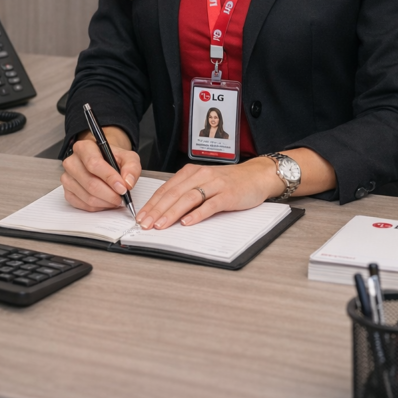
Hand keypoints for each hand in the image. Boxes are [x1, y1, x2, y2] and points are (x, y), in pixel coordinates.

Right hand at [61, 127, 141, 211]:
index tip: (123, 188)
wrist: (103, 162)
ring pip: (87, 197)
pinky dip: (97, 207)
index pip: (94, 164)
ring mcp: (67, 178)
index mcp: (84, 147)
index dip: (110, 178)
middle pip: (90, 183)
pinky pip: (82, 205)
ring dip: (105, 202)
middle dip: (110, 194)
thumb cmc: (112, 159)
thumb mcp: (127, 157)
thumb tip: (128, 182)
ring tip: (115, 200)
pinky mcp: (67, 192)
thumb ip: (131, 167)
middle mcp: (72, 162)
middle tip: (122, 198)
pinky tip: (105, 202)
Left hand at [135, 157, 281, 229]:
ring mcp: (214, 185)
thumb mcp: (204, 182)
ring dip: (172, 213)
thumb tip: (164, 210)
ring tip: (161, 225)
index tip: (141, 216)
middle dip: (157, 210)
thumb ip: (186, 192)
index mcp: (191, 172)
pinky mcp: (228, 194)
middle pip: (174, 194)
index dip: (152, 204)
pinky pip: (210, 205)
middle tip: (146, 224)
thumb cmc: (229, 181)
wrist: (256, 175)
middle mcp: (201, 176)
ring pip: (188, 199)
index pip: (166, 189)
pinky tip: (188, 222)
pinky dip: (197, 214)